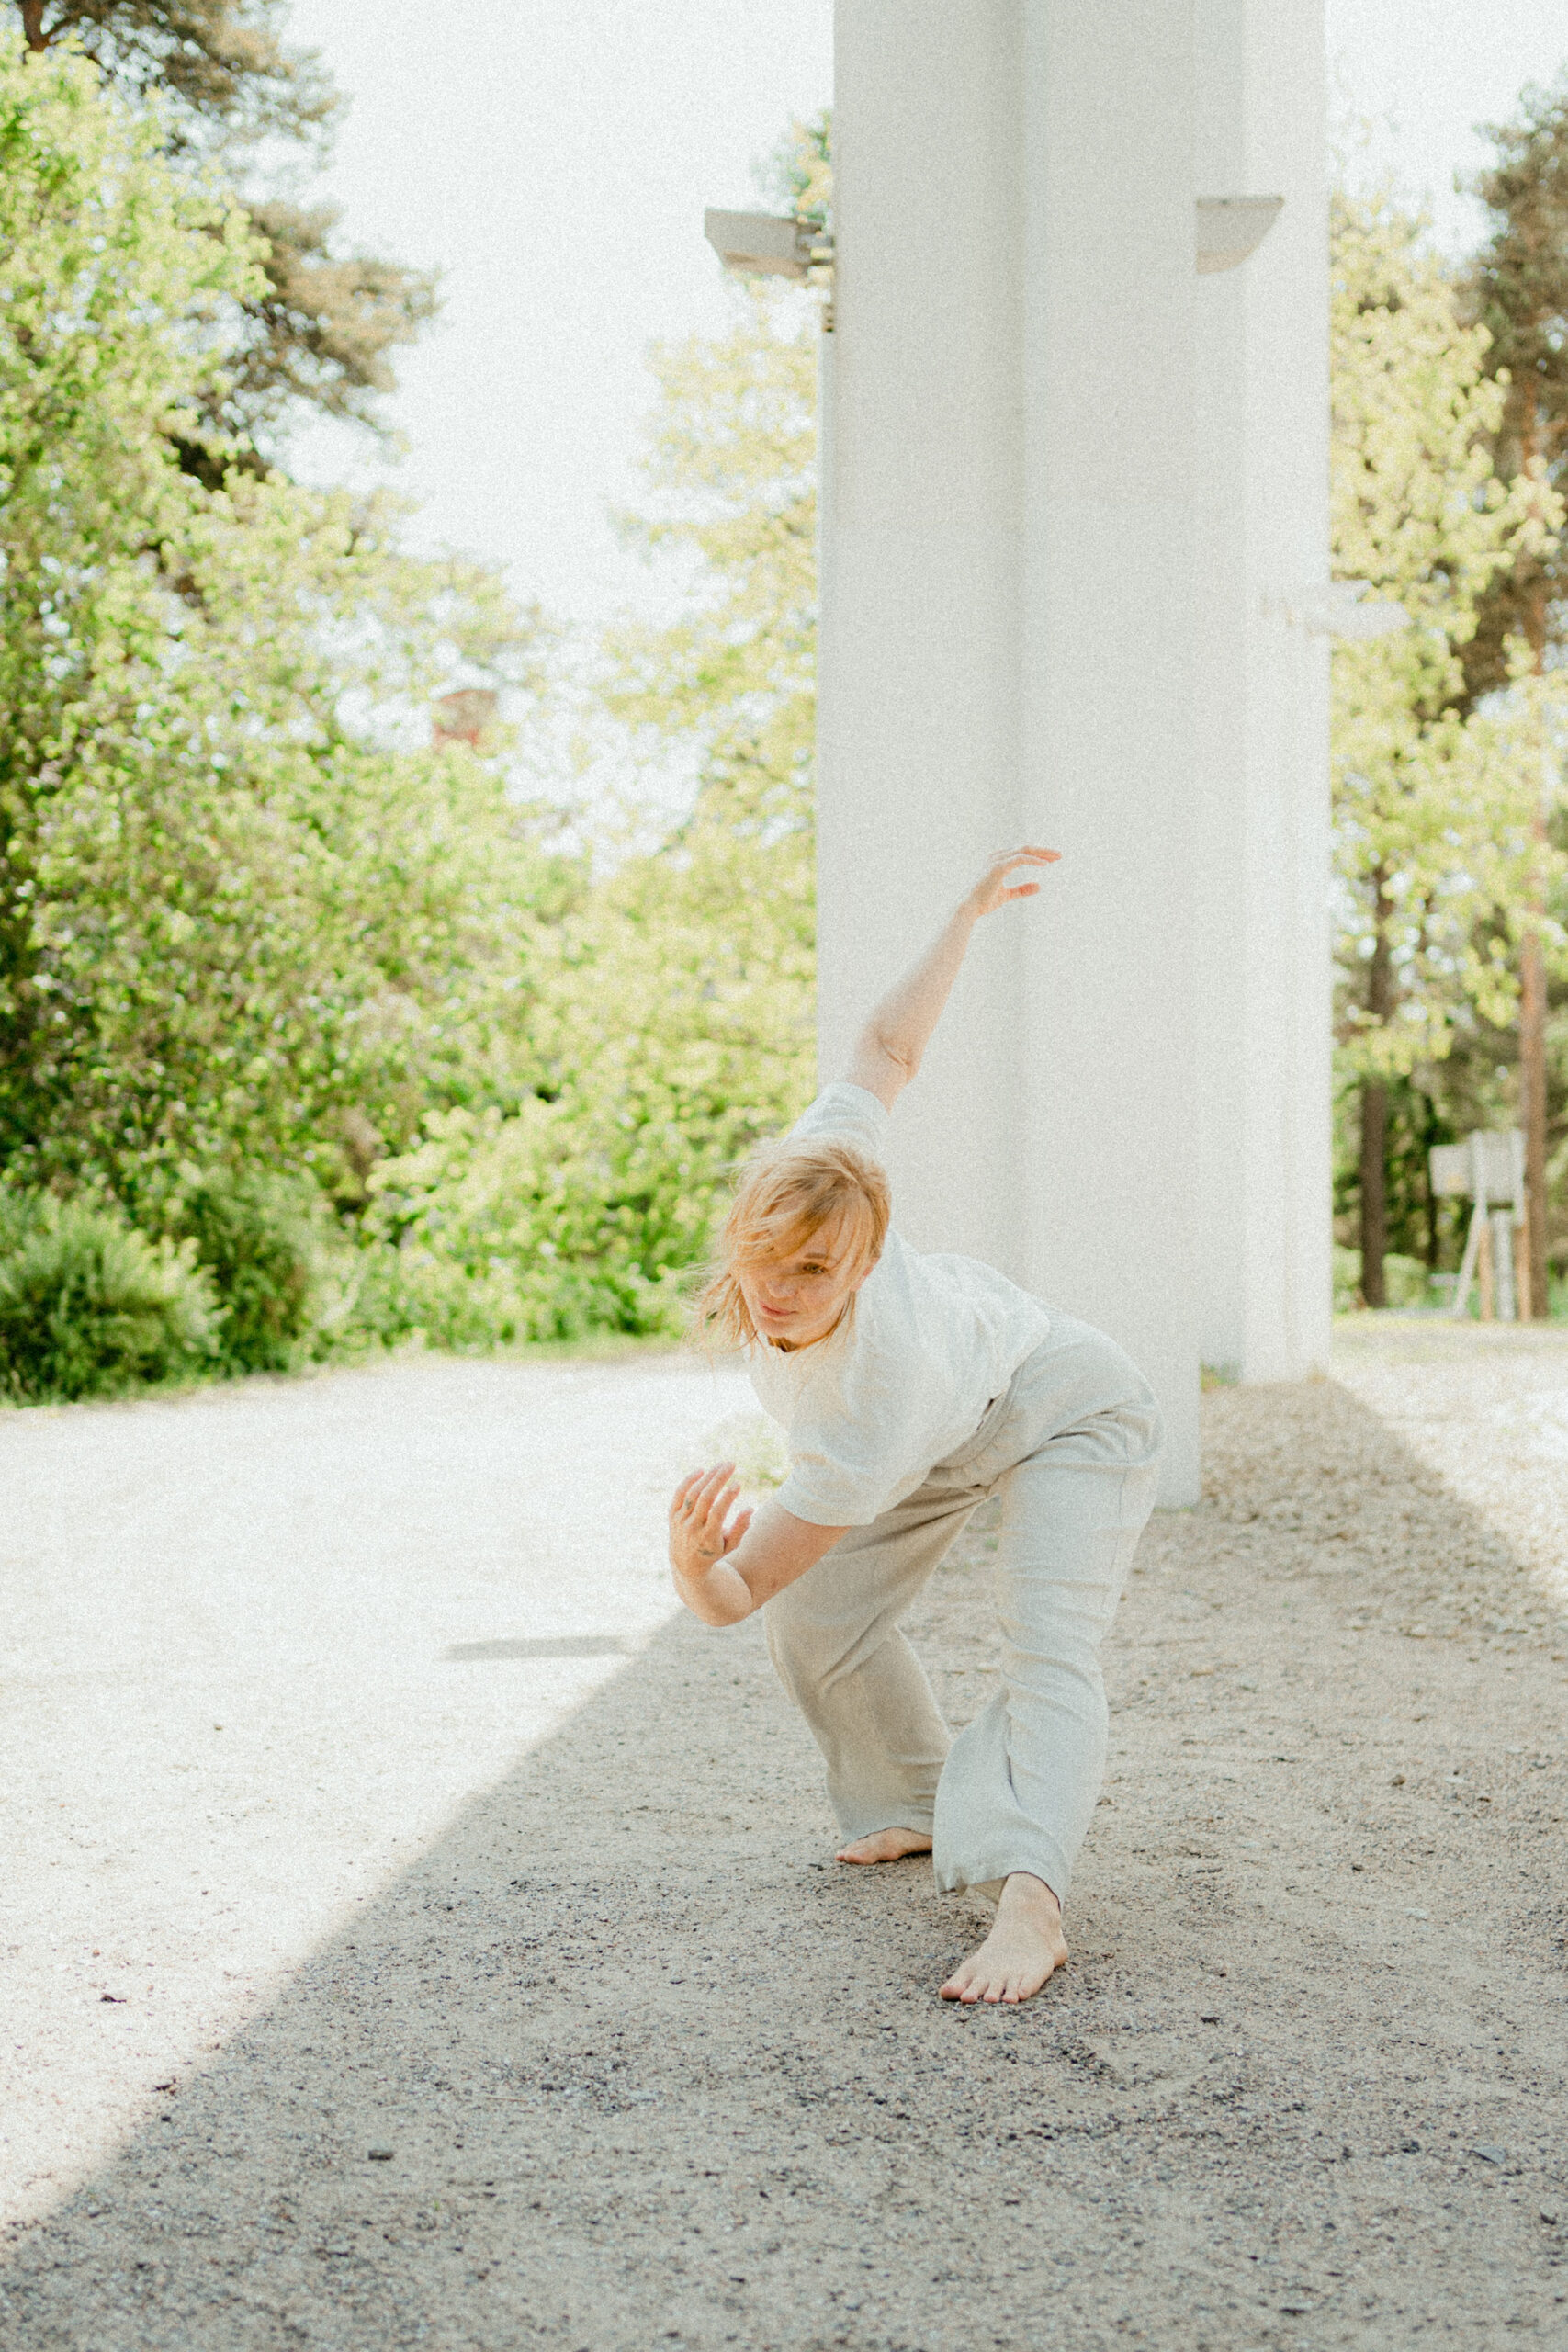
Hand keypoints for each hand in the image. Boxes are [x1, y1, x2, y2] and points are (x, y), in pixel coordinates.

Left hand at [668, 1462, 752, 1584]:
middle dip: (718, 1479)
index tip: (738, 1484)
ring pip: (693, 1493)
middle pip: (705, 1498)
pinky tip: (701, 1471)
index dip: (728, 1497)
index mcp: (708, 1537)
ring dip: (708, 1476)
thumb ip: (741, 1528)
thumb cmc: (714, 1551)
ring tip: (721, 1465)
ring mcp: (680, 1520)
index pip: (717, 1512)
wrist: (686, 1563)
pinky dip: (689, 1480)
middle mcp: (692, 1527)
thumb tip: (750, 1508)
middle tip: (731, 1464)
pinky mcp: (672, 1514)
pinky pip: (679, 1493)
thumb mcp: (731, 1545)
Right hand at [963, 845, 1060, 920]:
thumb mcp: (1007, 895)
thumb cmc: (983, 901)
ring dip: (1042, 852)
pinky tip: (1045, 865)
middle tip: (1059, 855)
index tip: (1052, 859)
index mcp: (998, 861)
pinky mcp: (999, 866)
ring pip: (1024, 850)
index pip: (1022, 853)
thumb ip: (1021, 890)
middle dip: (1043, 850)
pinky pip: (1020, 858)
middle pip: (1025, 848)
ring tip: (1056, 857)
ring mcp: (997, 860)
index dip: (1038, 854)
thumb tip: (1039, 886)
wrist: (968, 907)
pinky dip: (1034, 860)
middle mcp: (997, 856)